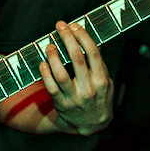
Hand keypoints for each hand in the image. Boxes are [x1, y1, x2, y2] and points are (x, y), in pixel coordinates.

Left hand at [40, 21, 113, 135]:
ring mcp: (74, 97)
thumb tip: (85, 40)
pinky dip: (45, 73)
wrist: (93, 125)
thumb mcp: (106, 82)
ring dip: (53, 56)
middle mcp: (89, 88)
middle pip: (76, 58)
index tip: (74, 26)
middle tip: (60, 26)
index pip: (93, 53)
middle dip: (67, 38)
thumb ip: (98, 65)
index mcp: (102, 80)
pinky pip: (50, 87)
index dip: (82, 36)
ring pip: (61, 74)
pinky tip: (43, 62)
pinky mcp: (61, 104)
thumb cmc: (99, 97)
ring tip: (49, 45)